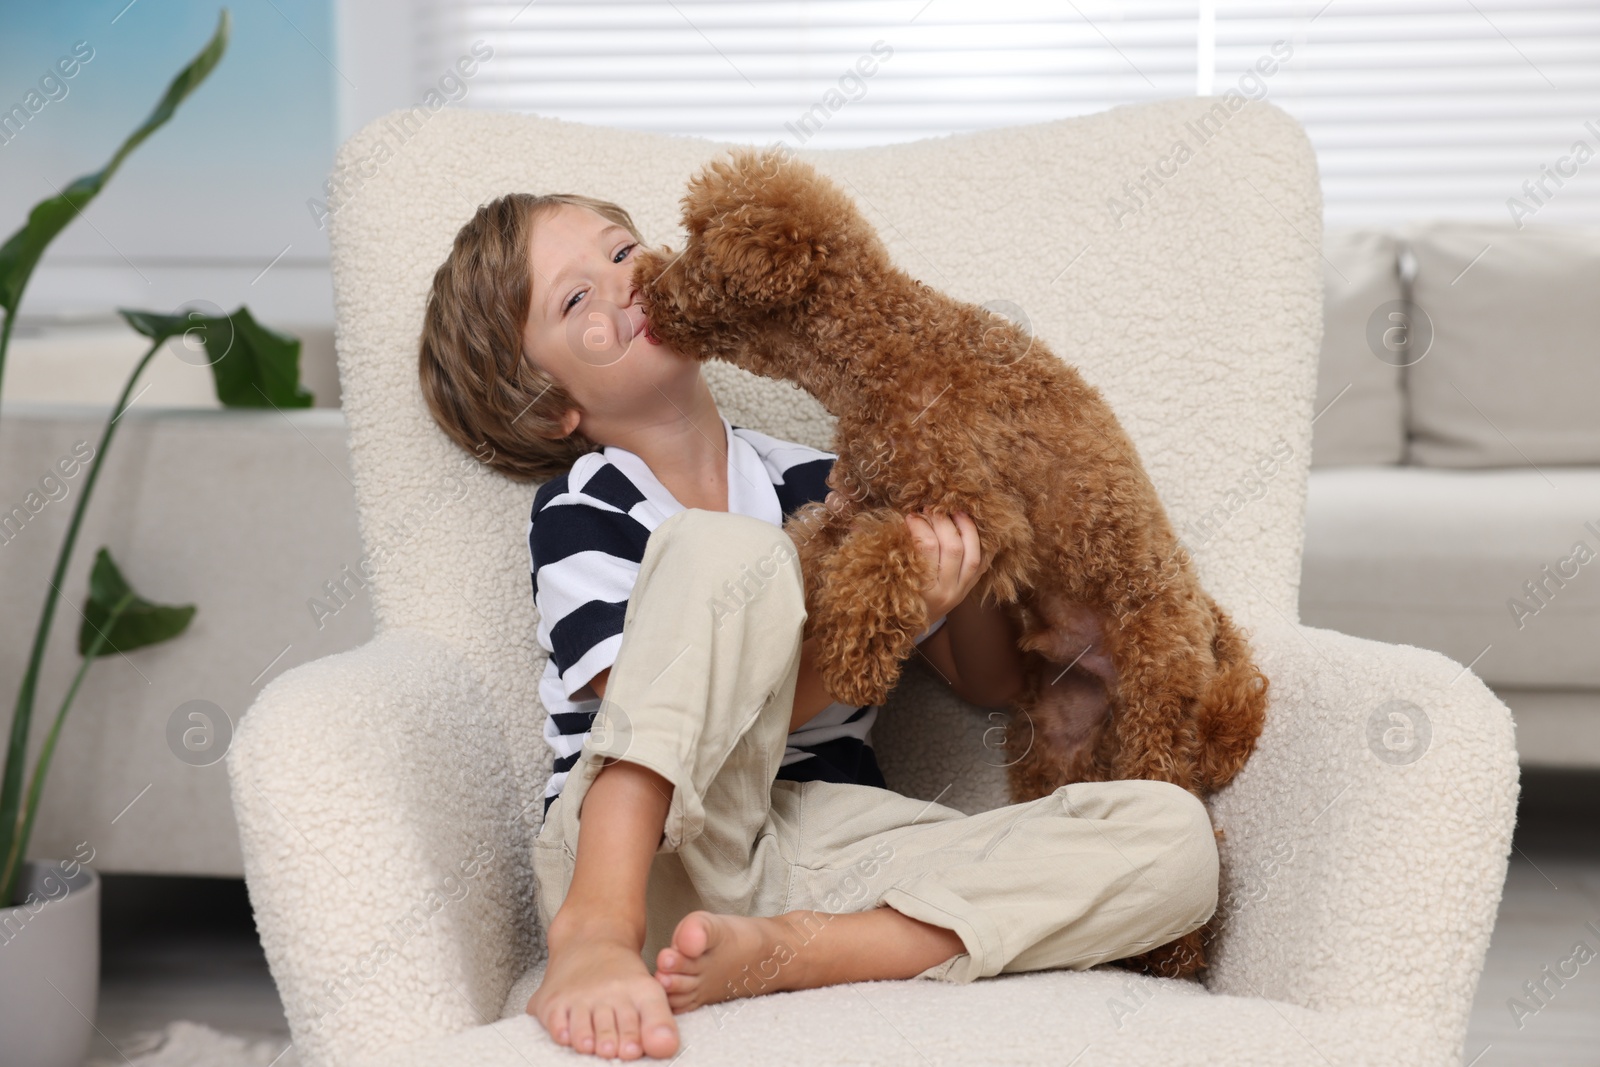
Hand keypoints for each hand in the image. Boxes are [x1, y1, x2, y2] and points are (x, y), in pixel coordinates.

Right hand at [905, 508, 989, 622]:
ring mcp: (961, 590)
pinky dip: (981, 544)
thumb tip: (892, 519)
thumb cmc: (898, 598)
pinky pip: (983, 564)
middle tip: (932, 509)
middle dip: (943, 522)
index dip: (920, 526)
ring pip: (973, 554)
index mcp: (923, 588)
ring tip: (955, 511)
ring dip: (966, 528)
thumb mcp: (894, 579)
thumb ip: (899, 550)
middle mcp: (946, 591)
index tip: (911, 515)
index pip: (926, 547)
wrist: (915, 625)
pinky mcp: (970, 588)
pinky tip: (973, 528)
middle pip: (952, 547)